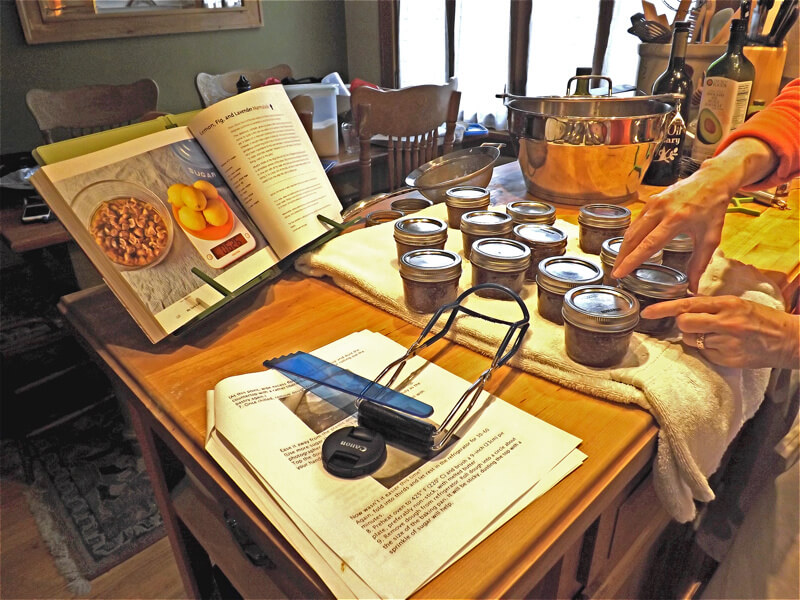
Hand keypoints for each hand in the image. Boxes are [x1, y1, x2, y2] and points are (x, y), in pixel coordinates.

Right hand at [612, 137, 778, 291]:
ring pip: (632, 229)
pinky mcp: (651, 200)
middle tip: (615, 273)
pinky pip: (637, 221)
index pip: (648, 244)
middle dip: (622, 257)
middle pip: (634, 237)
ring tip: (619, 262)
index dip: (632, 260)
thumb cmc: (713, 210)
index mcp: (676, 220)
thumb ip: (699, 263)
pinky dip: (631, 235)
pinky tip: (629, 246)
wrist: (712, 179)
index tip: (619, 273)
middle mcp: (661, 210)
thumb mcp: (711, 238)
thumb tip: (692, 288)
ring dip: (624, 247)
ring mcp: (654, 203)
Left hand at [641, 296, 799, 368]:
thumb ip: (710, 306)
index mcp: (727, 304)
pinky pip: (704, 354)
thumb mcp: (737, 304)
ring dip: (696, 338)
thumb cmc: (761, 319)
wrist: (788, 340)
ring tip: (716, 335)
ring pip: (692, 340)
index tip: (647, 312)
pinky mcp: (727, 359)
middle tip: (694, 325)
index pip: (687, 305)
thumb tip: (683, 309)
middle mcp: (725, 322)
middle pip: (683, 324)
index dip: (663, 309)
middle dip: (682, 324)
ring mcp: (726, 342)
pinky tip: (724, 346)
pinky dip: (708, 350)